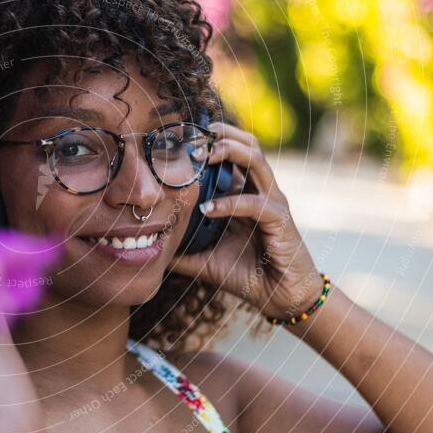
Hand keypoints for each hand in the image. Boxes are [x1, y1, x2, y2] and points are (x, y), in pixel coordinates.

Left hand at [169, 122, 322, 319]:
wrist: (281, 297)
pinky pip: (255, 203)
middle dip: (220, 135)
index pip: (228, 155)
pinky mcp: (280, 220)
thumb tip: (151, 252)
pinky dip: (230, 203)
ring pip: (256, 160)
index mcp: (243, 193)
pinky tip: (208, 209)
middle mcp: (260, 191)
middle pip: (246, 144)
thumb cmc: (247, 275)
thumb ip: (181, 253)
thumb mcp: (205, 261)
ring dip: (229, 151)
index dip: (207, 143)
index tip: (178, 140)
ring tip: (202, 157)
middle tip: (190, 139)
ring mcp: (272, 202)